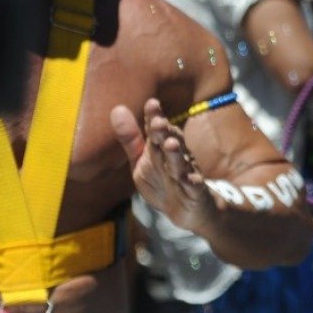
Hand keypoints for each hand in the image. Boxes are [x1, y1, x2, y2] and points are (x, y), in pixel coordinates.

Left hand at [112, 98, 215, 233]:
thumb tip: (117, 108)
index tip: (151, 103)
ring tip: (169, 144)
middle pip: (170, 142)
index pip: (157, 130)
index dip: (155, 117)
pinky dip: (191, 182)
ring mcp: (187, 173)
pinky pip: (194, 186)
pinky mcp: (196, 192)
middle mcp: (176, 156)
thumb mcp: (142, 161)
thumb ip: (131, 139)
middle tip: (157, 122)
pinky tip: (187, 178)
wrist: (190, 209)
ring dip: (176, 153)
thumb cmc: (162, 180)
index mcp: (162, 148)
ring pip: (181, 162)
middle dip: (164, 132)